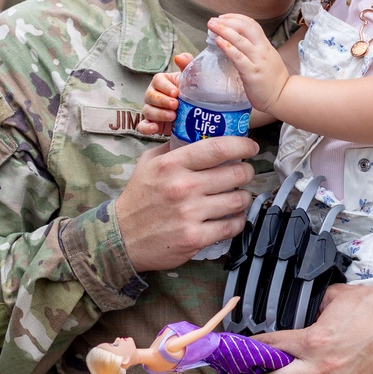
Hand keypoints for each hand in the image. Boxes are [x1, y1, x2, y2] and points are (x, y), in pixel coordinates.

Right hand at [116, 134, 258, 271]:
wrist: (122, 237)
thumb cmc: (138, 198)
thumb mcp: (149, 163)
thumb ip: (173, 148)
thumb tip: (200, 135)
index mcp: (172, 165)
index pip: (217, 148)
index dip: (241, 145)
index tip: (250, 146)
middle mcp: (182, 187)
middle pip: (235, 174)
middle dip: (247, 171)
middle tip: (245, 172)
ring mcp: (190, 214)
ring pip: (237, 200)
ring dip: (244, 197)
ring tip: (239, 195)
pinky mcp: (195, 237)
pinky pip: (231, 226)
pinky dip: (237, 221)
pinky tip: (233, 217)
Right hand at [138, 53, 191, 137]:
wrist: (198, 115)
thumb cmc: (193, 93)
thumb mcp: (194, 79)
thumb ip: (189, 65)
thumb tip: (179, 57)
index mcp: (162, 82)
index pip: (158, 81)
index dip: (165, 87)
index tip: (176, 92)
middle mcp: (154, 95)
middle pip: (150, 96)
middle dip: (162, 101)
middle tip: (176, 105)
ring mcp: (151, 110)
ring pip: (147, 111)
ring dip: (159, 114)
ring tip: (173, 117)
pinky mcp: (152, 124)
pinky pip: (143, 126)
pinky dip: (146, 128)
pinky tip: (155, 128)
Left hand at [209, 15, 288, 114]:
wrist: (283, 97)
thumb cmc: (273, 81)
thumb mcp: (268, 59)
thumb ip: (256, 51)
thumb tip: (239, 44)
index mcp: (265, 46)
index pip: (252, 24)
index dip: (236, 18)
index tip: (224, 17)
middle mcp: (262, 50)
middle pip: (245, 27)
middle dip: (228, 21)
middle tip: (213, 20)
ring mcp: (257, 61)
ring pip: (240, 40)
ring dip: (224, 30)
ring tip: (212, 26)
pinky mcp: (252, 73)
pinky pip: (238, 57)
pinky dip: (227, 47)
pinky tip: (219, 41)